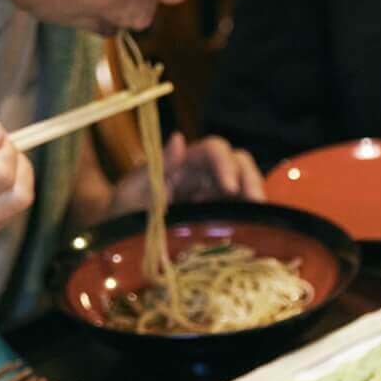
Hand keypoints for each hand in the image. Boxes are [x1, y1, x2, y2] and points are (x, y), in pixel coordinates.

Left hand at [106, 133, 264, 216]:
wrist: (120, 242)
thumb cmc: (121, 213)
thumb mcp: (131, 190)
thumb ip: (157, 166)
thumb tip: (179, 138)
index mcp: (183, 163)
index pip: (214, 150)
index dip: (226, 164)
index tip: (230, 188)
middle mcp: (204, 176)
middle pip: (240, 164)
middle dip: (251, 180)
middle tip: (255, 205)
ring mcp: (215, 198)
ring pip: (247, 186)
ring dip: (256, 199)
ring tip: (259, 220)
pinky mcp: (222, 220)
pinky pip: (244, 213)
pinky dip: (254, 218)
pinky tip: (254, 231)